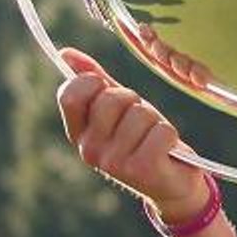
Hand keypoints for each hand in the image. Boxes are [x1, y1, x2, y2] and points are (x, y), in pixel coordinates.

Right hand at [56, 47, 210, 222]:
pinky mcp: (140, 169)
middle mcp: (90, 149)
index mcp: (79, 133)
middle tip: (141, 122)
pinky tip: (166, 152)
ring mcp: (113, 162)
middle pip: (112, 98)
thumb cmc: (143, 139)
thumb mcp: (119, 109)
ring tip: (153, 138)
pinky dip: (170, 136)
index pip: (70, 94)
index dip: (94, 82)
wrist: (171, 184)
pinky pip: (162, 131)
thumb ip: (95, 81)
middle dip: (135, 102)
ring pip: (141, 114)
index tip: (110, 90)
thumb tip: (64, 52)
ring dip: (156, 121)